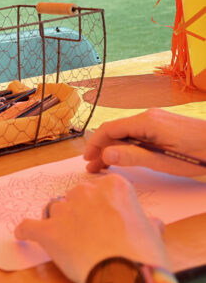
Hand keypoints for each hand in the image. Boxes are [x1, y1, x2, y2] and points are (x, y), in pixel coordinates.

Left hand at [14, 173, 168, 282]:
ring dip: (59, 221)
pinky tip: (23, 234)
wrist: (124, 274)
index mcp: (114, 187)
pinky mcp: (47, 230)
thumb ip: (147, 223)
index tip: (107, 217)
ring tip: (69, 240)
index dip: (104, 205)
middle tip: (91, 232)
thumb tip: (151, 224)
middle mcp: (86, 192)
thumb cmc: (142, 255)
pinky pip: (28, 226)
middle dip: (81, 211)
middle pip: (77, 196)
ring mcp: (64, 210)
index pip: (103, 188)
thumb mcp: (152, 234)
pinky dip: (26, 231)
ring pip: (55, 209)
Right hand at [84, 108, 205, 175]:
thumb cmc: (198, 154)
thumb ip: (133, 157)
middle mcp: (148, 115)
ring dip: (114, 148)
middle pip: (116, 130)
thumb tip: (105, 155)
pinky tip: (126, 156)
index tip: (88, 159)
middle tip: (93, 167)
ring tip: (106, 165)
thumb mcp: (163, 161)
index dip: (95, 144)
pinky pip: (138, 132)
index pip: (109, 129)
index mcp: (146, 121)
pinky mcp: (163, 124)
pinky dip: (127, 145)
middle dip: (102, 148)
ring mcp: (156, 118)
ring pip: (126, 132)